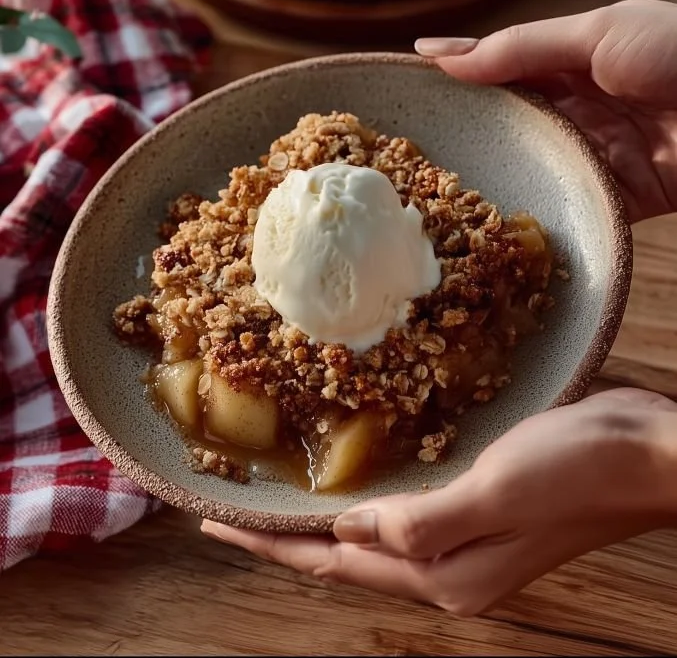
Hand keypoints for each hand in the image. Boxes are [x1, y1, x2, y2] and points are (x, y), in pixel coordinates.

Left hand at [202, 388, 676, 616]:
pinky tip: (353, 476)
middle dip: (286, 537)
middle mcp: (448, 564)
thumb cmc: (575, 470)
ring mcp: (465, 535)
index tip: (215, 524)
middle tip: (230, 508)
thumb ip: (417, 522)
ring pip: (372, 532)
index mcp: (445, 573)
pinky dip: (368, 495)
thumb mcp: (492, 494)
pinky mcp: (479, 502)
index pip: (335, 563)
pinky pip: (405, 505)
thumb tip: (344, 533)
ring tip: (275, 496)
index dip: (270, 546)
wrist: (643, 450)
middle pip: (345, 555)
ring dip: (322, 517)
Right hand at [415, 0, 676, 222]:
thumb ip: (520, 50)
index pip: (500, 72)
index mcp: (572, 61)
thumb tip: (439, 54)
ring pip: (532, 168)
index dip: (454, 83)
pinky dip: (537, 214)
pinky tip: (491, 225)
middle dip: (466, 138)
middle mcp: (577, 108)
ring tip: (434, 197)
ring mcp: (595, 153)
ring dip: (495, 180)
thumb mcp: (596, 35)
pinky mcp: (617, 196)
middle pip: (509, 125)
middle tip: (406, 158)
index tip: (400, 95)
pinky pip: (569, 205)